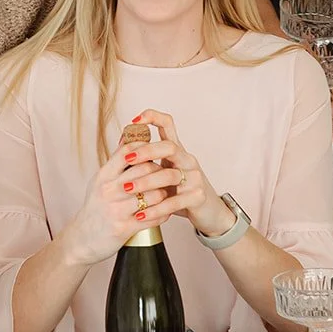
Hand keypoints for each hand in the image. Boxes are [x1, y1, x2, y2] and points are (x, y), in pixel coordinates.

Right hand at [62, 114, 200, 265]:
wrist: (81, 240)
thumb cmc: (95, 209)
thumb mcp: (100, 181)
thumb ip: (117, 162)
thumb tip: (129, 135)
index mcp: (104, 175)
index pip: (130, 150)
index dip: (148, 148)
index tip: (159, 153)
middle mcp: (109, 190)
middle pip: (147, 169)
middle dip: (164, 171)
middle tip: (173, 173)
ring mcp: (117, 209)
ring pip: (154, 194)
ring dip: (166, 194)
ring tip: (168, 194)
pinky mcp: (124, 228)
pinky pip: (153, 217)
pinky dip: (163, 213)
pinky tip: (165, 211)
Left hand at [130, 108, 228, 238]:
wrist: (210, 212)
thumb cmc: (181, 191)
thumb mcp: (165, 172)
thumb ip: (148, 160)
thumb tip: (122, 143)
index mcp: (178, 151)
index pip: (168, 124)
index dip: (152, 117)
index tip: (134, 120)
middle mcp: (187, 160)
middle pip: (169, 147)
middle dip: (146, 151)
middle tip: (127, 159)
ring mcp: (195, 178)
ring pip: (170, 175)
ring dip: (146, 181)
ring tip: (127, 189)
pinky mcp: (198, 197)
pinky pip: (174, 202)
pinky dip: (155, 209)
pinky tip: (140, 215)